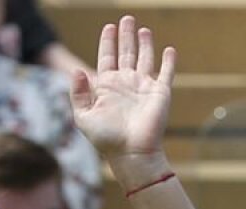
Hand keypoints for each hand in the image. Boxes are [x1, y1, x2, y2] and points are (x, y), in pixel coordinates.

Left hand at [71, 16, 173, 163]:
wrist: (131, 152)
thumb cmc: (105, 138)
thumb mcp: (83, 117)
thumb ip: (78, 94)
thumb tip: (77, 70)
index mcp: (107, 87)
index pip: (107, 58)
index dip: (107, 42)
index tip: (108, 27)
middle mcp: (125, 83)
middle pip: (126, 53)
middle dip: (126, 36)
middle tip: (126, 18)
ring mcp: (143, 86)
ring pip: (145, 58)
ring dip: (145, 43)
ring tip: (143, 29)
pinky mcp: (160, 92)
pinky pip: (166, 72)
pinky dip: (168, 60)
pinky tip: (169, 49)